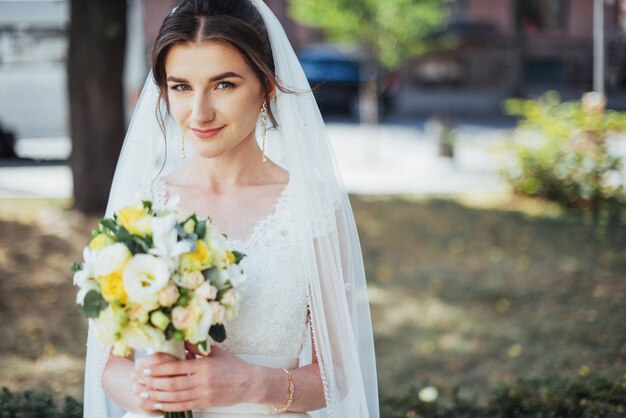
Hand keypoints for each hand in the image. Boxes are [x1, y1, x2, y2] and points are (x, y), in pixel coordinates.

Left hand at [131, 346, 261, 411]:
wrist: (248, 383)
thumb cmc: (232, 365)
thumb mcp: (215, 352)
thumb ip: (196, 347)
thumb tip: (180, 339)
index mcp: (204, 364)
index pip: (176, 366)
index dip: (157, 368)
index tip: (143, 368)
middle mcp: (202, 380)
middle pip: (172, 383)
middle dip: (152, 382)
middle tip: (137, 381)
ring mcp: (203, 393)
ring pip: (175, 396)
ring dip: (157, 396)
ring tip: (143, 393)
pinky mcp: (205, 403)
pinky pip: (183, 406)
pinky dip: (168, 406)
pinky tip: (158, 404)